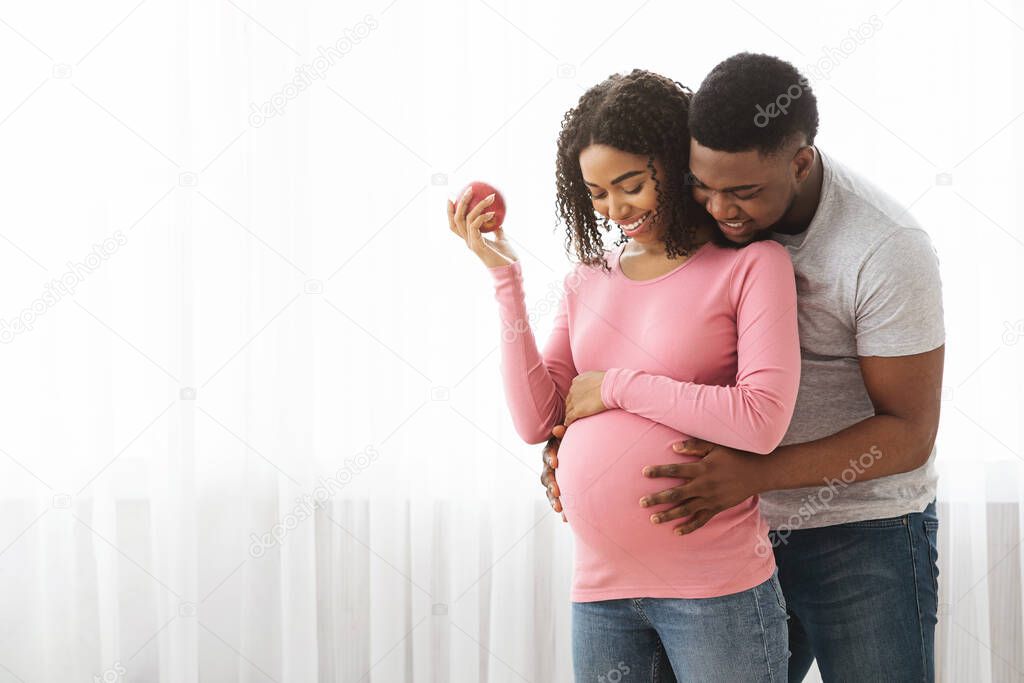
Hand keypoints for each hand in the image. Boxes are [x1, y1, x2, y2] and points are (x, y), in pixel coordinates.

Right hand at [447, 188, 517, 268]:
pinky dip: (483, 217)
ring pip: (466, 220)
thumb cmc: (507, 256)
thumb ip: (496, 229)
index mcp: (471, 239)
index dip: (450, 211)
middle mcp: (468, 241)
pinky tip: (492, 212)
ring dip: (478, 205)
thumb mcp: (501, 238)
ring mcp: (471, 244)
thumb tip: (496, 216)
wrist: (510, 269)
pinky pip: (475, 226)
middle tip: (469, 189)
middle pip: (456, 219)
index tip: (453, 196)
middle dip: (461, 202)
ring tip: (490, 197)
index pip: (455, 224)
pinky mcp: (477, 245)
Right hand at [541, 424, 566, 521]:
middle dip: (551, 484)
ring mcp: (552, 480)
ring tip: (558, 508)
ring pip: (549, 491)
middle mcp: (549, 467)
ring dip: (553, 500)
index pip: (548, 454)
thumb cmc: (575, 441)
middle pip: (546, 476)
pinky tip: (565, 519)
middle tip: (557, 491)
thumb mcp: (571, 435)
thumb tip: (557, 429)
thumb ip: (564, 432)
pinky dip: (562, 510)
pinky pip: (557, 501)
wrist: (580, 455)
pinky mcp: (558, 491)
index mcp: (552, 452)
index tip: (555, 463)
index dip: (550, 458)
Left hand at [563, 371, 607, 427]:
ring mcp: (574, 401)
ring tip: (571, 419)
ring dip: (569, 414)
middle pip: (569, 400)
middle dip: (571, 406)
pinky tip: (568, 424)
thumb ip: (592, 379)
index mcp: (577, 381)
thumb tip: (597, 382)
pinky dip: (568, 421)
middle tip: (573, 411)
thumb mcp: (597, 376)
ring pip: (568, 409)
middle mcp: (573, 390)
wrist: (610, 388)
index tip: (578, 401)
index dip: (574, 397)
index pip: (573, 391)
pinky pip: (569, 417)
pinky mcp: (577, 411)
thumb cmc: (609, 382)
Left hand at [639, 438, 767, 534]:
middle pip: (676, 494)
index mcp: (702, 469)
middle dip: (658, 499)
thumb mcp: (715, 446)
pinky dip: (689, 527)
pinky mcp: (717, 508)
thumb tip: (673, 447)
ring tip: (653, 519)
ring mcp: (710, 499)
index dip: (659, 471)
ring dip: (669, 515)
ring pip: (686, 510)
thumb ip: (694, 446)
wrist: (757, 472)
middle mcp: (704, 486)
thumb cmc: (734, 455)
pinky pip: (701, 520)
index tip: (644, 472)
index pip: (675, 470)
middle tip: (642, 503)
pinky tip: (677, 532)